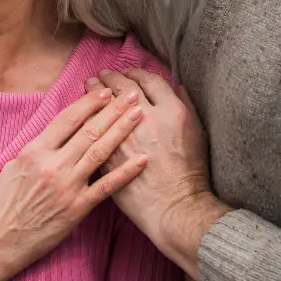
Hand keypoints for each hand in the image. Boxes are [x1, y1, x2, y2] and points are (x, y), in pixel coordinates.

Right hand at [0, 88, 146, 280]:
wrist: (1, 240)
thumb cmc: (4, 204)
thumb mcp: (13, 167)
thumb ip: (37, 149)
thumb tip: (55, 134)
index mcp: (35, 151)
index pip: (67, 119)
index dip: (89, 103)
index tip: (106, 91)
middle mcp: (53, 165)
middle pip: (89, 131)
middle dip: (113, 110)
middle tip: (131, 95)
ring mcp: (67, 187)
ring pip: (100, 152)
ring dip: (121, 131)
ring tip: (138, 115)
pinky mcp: (77, 208)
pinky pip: (106, 187)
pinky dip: (125, 172)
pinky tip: (142, 159)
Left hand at [89, 69, 230, 275]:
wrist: (175, 207)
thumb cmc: (190, 173)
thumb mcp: (197, 134)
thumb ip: (186, 106)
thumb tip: (177, 86)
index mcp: (171, 111)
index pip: (149, 81)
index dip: (136, 73)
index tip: (128, 73)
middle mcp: (147, 119)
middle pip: (122, 88)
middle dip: (110, 78)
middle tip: (102, 75)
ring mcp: (125, 138)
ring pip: (103, 106)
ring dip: (94, 93)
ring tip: (88, 85)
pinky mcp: (109, 156)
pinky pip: (93, 131)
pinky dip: (87, 119)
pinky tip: (83, 114)